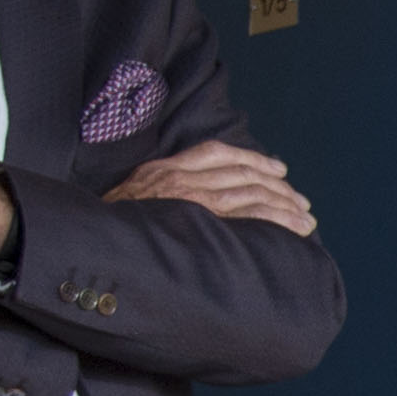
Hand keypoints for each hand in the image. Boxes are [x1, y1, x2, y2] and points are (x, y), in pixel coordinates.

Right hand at [105, 138, 317, 237]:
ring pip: (251, 193)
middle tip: (301, 202)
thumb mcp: (131, 201)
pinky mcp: (200, 220)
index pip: (218, 153)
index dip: (253, 159)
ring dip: (285, 205)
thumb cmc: (111, 231)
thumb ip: (161, 194)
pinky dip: (278, 219)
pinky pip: (249, 214)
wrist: (90, 242)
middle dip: (278, 188)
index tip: (278, 170)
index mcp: (164, 169)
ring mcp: (190, 198)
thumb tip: (190, 208)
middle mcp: (180, 178)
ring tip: (306, 218)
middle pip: (242, 173)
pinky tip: (297, 228)